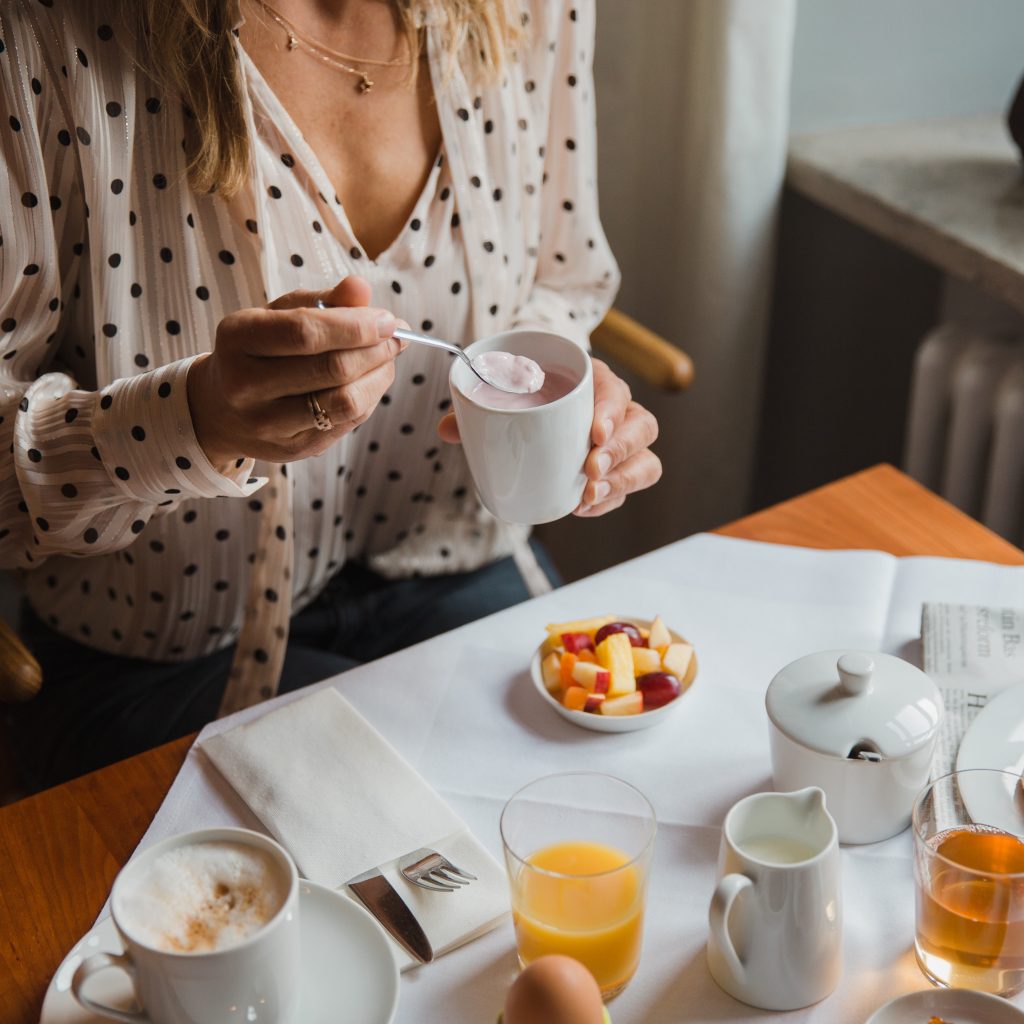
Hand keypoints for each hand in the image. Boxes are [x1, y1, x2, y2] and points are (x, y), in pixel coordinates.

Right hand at [188, 276, 405, 467]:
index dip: (356, 326)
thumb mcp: (278, 314)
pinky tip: (370, 381)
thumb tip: (362, 288)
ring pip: (345, 402)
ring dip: (379, 376)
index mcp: (238, 338)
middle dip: (376, 349)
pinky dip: (370, 397)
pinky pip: (347, 423)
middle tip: (396, 336)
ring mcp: (267, 425)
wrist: (220, 409)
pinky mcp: (292, 449)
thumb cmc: (259, 350)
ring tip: (387, 358)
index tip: (387, 319)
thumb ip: (322, 300)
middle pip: (332, 369)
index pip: (306, 333)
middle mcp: (246, 386)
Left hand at [437, 357, 660, 515]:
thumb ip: (475, 409)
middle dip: (620, 452)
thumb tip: (447, 428)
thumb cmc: (527, 395)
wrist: (537, 403)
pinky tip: (584, 507)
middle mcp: (618, 411)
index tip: (594, 432)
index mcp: (594, 380)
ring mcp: (623, 443)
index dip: (611, 412)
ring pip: (646, 461)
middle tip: (590, 469)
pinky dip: (611, 500)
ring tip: (591, 494)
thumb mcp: (503, 394)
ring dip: (623, 480)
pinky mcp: (618, 470)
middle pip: (642, 427)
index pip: (615, 391)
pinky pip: (629, 487)